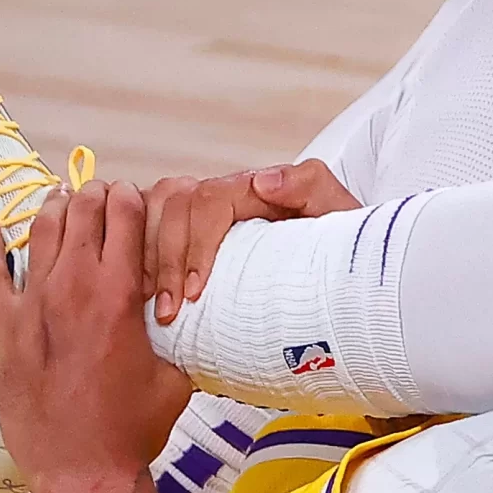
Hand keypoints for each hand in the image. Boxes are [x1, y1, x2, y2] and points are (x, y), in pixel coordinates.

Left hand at [0, 180, 193, 492]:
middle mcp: (73, 286)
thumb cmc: (134, 430)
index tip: (133, 199)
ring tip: (62, 199)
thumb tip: (181, 320)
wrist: (83, 471)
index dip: (131, 199)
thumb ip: (175, 337)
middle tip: (102, 196)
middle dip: (96, 196)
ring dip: (54, 208)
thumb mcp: (174, 378)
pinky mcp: (4, 327)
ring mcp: (33, 303)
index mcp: (119, 293)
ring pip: (40, 230)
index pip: (125, 217)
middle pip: (82, 212)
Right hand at [144, 159, 360, 322]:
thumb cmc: (341, 249)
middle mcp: (224, 197)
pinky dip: (144, 266)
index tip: (197, 291)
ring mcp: (206, 217)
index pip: (208, 201)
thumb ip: (310, 186)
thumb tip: (262, 180)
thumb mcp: (336, 216)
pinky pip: (151, 238)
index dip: (197, 245)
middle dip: (164, 259)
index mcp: (252, 189)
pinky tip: (149, 301)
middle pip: (172, 207)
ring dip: (147, 261)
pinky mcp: (194, 241)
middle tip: (170, 311)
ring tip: (156, 308)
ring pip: (153, 216)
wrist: (348, 277)